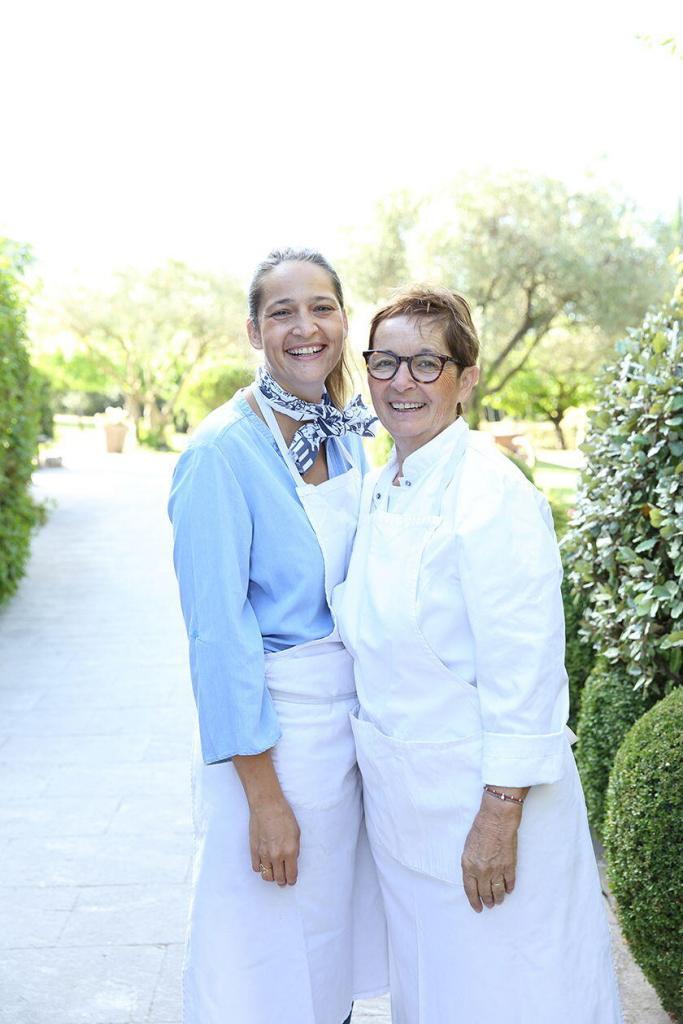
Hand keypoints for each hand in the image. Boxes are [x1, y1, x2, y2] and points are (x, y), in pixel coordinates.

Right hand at [232, 749, 300, 885]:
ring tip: (274, 873)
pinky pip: (256, 868)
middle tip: (283, 879)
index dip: (292, 880)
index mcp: (290, 851)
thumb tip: (291, 861)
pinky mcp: (254, 850)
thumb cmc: (284, 816)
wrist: (267, 806)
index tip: (291, 880)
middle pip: (279, 878)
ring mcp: (264, 854)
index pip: (291, 875)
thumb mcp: (296, 833)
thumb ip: (294, 850)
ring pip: (266, 876)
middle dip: (282, 880)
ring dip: (271, 877)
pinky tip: (264, 863)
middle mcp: (277, 855)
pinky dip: (261, 868)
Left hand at [461, 791, 523, 912]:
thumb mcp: (468, 847)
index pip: (470, 890)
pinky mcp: (509, 866)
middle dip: (487, 901)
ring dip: (498, 898)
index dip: (474, 901)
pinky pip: (509, 882)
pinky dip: (509, 888)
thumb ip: (470, 863)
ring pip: (498, 891)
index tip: (477, 907)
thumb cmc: (481, 828)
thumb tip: (474, 876)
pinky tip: (508, 890)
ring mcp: (496, 870)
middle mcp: (482, 871)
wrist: (496, 819)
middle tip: (489, 905)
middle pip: (485, 893)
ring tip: (498, 901)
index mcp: (468, 866)